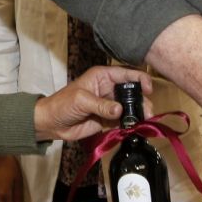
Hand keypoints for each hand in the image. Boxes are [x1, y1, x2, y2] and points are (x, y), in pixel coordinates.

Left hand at [33, 65, 152, 141]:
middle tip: (148, 112)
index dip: (140, 79)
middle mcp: (109, 88)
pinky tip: (135, 127)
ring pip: (130, 107)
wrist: (52, 123)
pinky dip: (130, 124)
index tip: (149, 89)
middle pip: (132, 92)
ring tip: (144, 121)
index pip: (126, 74)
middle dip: (142, 100)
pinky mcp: (108, 119)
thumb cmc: (62, 104)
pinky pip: (123, 120)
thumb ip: (101, 105)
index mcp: (102, 76)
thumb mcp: (81, 100)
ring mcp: (109, 105)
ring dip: (138, 113)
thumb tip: (120, 111)